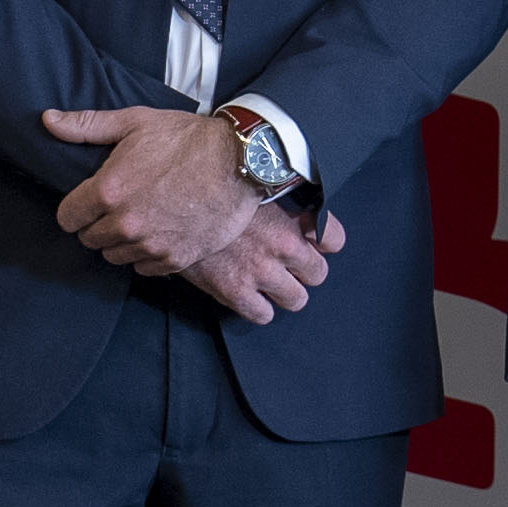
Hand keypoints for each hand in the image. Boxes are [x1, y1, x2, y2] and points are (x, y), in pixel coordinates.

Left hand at [44, 105, 257, 272]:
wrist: (243, 160)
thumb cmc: (189, 138)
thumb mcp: (136, 122)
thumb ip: (86, 126)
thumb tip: (48, 120)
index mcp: (107, 191)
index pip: (67, 219)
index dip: (77, 209)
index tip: (93, 202)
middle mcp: (125, 223)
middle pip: (90, 240)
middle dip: (100, 225)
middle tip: (124, 207)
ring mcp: (151, 244)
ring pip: (116, 256)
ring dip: (124, 242)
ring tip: (145, 219)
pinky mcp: (176, 258)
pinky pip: (145, 268)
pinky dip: (150, 254)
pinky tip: (163, 232)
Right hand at [171, 206, 344, 325]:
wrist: (173, 207)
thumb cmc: (216, 194)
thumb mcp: (259, 190)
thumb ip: (291, 203)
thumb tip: (311, 214)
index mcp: (292, 219)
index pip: (334, 241)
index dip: (323, 242)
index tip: (313, 243)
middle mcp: (282, 249)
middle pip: (318, 275)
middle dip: (304, 270)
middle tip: (287, 264)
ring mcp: (259, 273)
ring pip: (296, 300)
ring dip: (285, 292)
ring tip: (270, 281)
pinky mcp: (233, 292)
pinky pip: (263, 315)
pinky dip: (259, 308)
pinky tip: (251, 295)